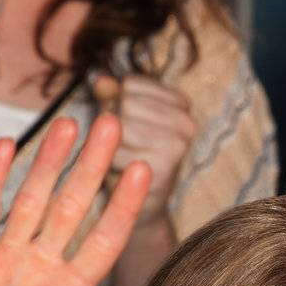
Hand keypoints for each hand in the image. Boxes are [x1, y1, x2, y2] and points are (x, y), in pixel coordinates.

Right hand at [0, 115, 180, 285]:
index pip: (104, 238)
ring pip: (29, 201)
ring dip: (47, 162)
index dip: (122, 205)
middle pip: (70, 206)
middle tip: (112, 122)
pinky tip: (8, 146)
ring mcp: (6, 260)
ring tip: (68, 123)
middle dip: (90, 166)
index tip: (145, 169)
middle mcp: (44, 266)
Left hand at [93, 75, 195, 223]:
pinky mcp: (162, 172)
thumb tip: (99, 80)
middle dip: (113, 122)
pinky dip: (110, 164)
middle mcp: (186, 123)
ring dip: (110, 144)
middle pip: (125, 103)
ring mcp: (177, 147)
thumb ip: (110, 93)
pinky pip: (117, 154)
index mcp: (180, 103)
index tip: (129, 122)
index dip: (116, 101)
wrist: (141, 205)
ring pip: (120, 126)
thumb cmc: (130, 153)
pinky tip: (123, 173)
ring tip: (125, 157)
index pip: (129, 84)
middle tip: (126, 144)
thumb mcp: (122, 115)